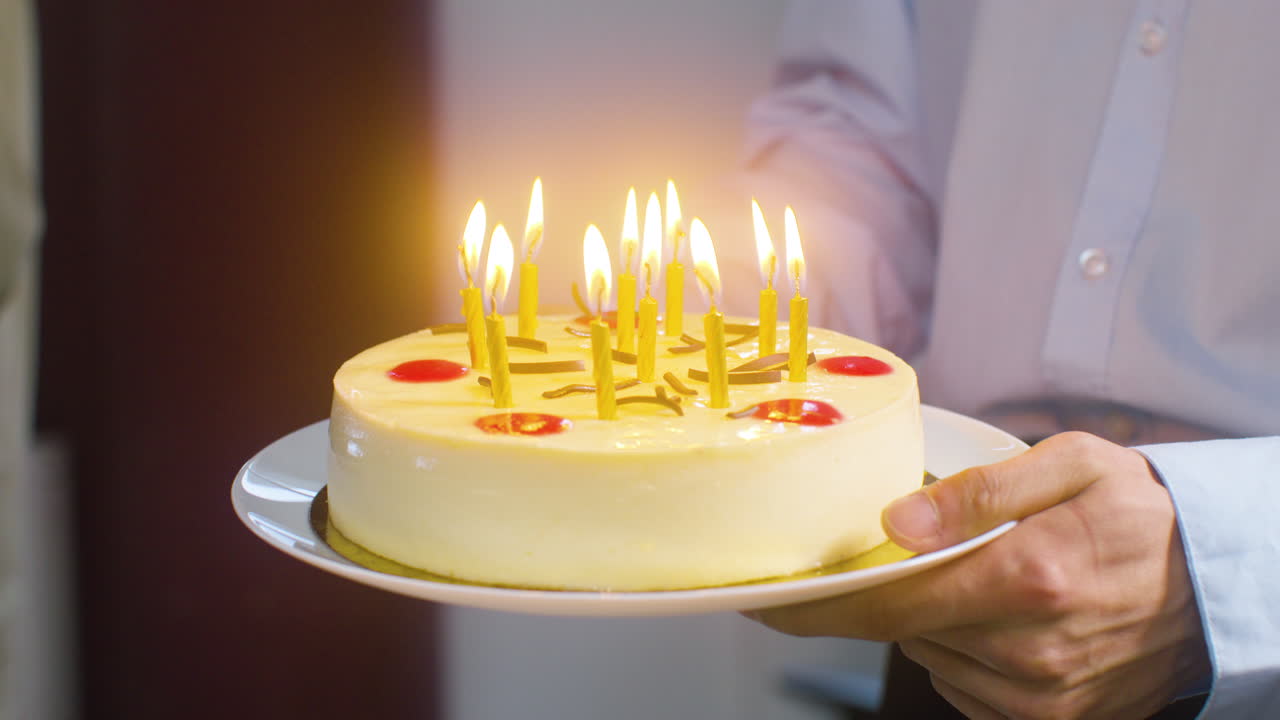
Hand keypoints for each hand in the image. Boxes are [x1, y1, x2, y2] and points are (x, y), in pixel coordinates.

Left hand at [750, 432, 1209, 718]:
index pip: (886, 603)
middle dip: (886, 591)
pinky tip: (1001, 617)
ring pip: (932, 657)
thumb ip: (978, 492)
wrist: (1221, 583)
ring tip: (983, 577)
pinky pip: (967, 688)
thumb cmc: (1141, 514)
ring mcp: (1041, 696)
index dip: (816, 606)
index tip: (765, 600)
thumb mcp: (1070, 464)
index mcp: (1025, 579)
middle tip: (905, 551)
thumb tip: (895, 524)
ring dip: (932, 620)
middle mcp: (1028, 651)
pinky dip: (963, 652)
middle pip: (902, 630)